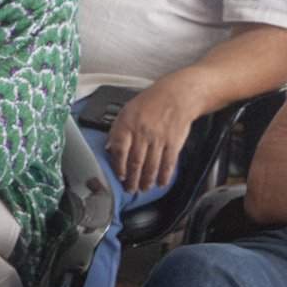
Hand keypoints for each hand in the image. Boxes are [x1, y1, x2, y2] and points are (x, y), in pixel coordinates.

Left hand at [105, 78, 201, 193]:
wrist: (176, 96)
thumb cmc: (150, 103)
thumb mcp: (126, 111)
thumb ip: (117, 130)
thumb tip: (109, 149)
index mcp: (128, 124)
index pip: (120, 150)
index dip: (118, 167)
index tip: (120, 176)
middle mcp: (143, 133)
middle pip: (135, 162)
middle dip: (132, 179)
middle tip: (130, 189)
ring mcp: (159, 139)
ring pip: (151, 166)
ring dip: (147, 180)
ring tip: (144, 188)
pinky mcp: (174, 143)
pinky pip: (168, 163)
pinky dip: (165, 176)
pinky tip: (161, 183)